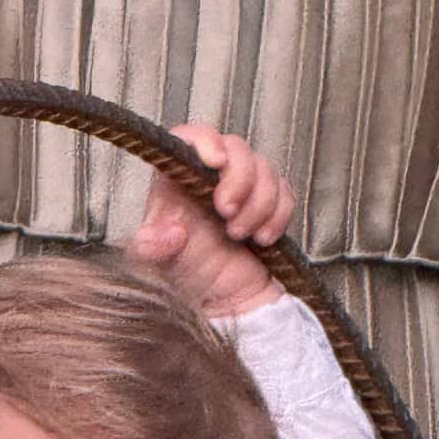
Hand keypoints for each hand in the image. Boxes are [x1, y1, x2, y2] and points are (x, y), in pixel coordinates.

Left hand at [127, 127, 294, 316]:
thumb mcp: (160, 266)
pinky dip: (278, 215)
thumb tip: (171, 232)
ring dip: (259, 204)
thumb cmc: (186, 276)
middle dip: (240, 180)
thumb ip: (154, 249)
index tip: (215, 162)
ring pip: (264, 167)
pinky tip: (263, 239)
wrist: (224, 300)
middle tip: (227, 216)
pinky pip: (285, 191)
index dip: (205, 140)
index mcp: (177, 181)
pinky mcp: (268, 201)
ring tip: (240, 236)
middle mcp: (210, 177)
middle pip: (236, 147)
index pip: (190, 137)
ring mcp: (242, 187)